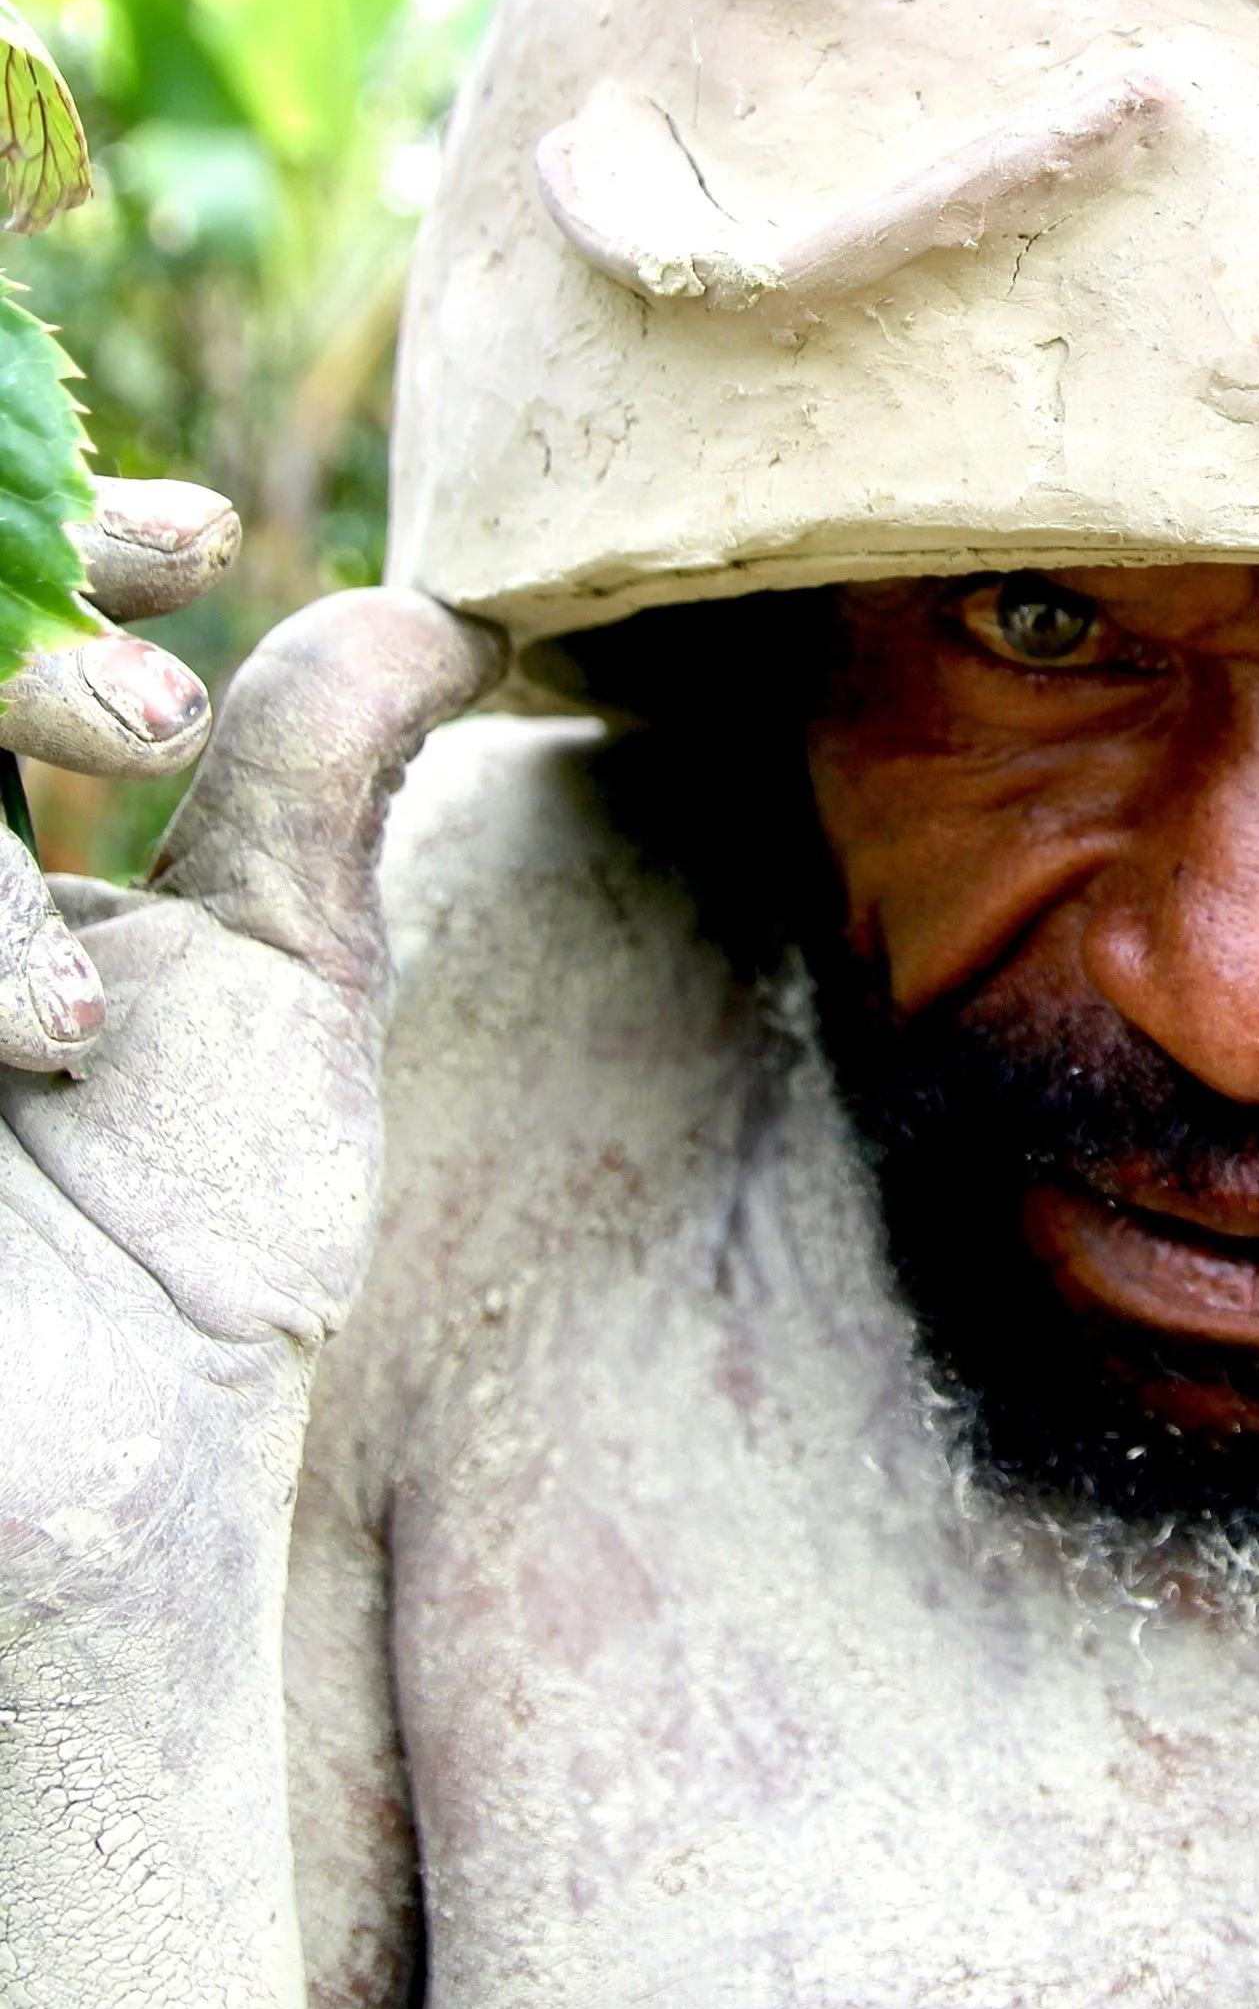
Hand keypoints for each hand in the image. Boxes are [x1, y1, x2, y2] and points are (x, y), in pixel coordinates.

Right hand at [0, 488, 497, 1587]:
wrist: (107, 1473)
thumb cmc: (197, 1227)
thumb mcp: (284, 964)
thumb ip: (323, 766)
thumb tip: (465, 609)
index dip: (75, 535)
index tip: (204, 539)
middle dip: (21, 651)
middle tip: (148, 726)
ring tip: (70, 1033)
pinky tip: (38, 1051)